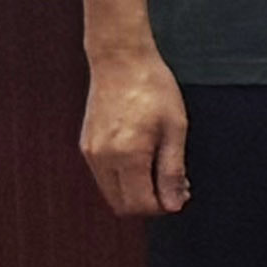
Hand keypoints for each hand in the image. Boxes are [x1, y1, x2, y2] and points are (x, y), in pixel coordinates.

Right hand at [80, 47, 189, 216]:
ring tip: (159, 168)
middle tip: (173, 185)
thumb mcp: (175, 127)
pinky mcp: (86, 145)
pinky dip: (122, 178)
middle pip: (122, 206)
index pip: (140, 205)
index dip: (162, 206)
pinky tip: (141, 158)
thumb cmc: (153, 87)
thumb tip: (174, 204)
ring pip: (112, 193)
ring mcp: (91, 153)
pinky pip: (103, 176)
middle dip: (149, 203)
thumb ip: (173, 170)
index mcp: (127, 155)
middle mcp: (103, 159)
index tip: (180, 193)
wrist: (121, 59)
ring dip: (134, 192)